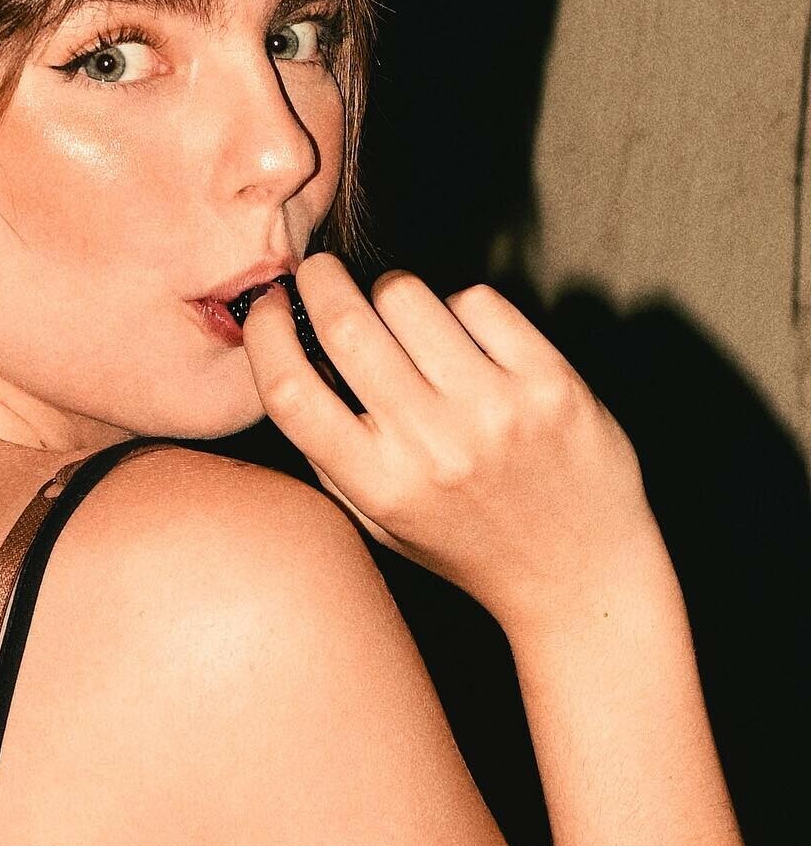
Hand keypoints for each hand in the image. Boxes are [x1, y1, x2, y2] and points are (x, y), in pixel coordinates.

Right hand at [241, 254, 660, 628]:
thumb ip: (329, 451)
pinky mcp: (549, 382)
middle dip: (320, 281)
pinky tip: (467, 340)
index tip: (267, 308)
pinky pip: (477, 302)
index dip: (266, 334)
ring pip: (407, 297)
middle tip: (319, 272)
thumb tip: (288, 353)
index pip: (291, 391)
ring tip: (402, 316)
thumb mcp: (378, 519)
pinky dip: (459, 307)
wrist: (579, 574)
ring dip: (391, 293)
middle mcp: (432, 446)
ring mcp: (494, 410)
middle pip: (346, 325)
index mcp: (378, 485)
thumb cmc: (467, 542)